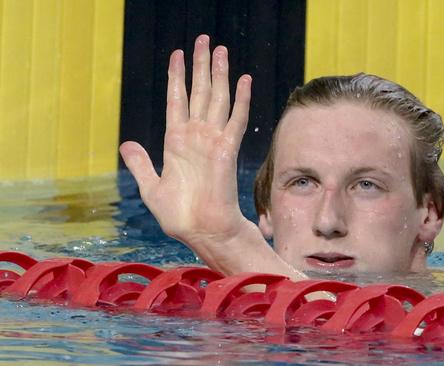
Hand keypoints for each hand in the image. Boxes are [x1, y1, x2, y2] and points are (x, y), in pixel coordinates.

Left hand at [120, 35, 253, 250]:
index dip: (177, 76)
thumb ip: (141, 163)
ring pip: (217, 98)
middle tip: (204, 40)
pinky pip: (235, 119)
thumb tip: (126, 145)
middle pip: (199, 91)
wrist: (201, 229)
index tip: (177, 54)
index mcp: (176, 141)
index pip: (176, 100)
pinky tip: (243, 79)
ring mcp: (212, 140)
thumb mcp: (150, 186)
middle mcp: (195, 135)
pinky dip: (241, 99)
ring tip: (220, 49)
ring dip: (219, 73)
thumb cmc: (178, 214)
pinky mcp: (227, 149)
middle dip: (201, 65)